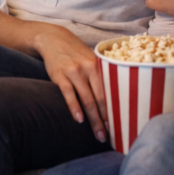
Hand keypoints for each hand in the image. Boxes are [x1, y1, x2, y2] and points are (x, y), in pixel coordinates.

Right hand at [33, 25, 107, 142]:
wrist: (52, 38)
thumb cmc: (75, 52)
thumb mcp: (90, 58)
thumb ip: (100, 75)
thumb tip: (114, 98)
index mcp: (98, 65)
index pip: (110, 91)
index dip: (116, 109)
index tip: (121, 124)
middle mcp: (87, 68)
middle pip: (100, 99)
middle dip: (105, 120)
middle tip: (110, 136)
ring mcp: (73, 72)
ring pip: (86, 100)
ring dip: (93, 120)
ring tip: (98, 134)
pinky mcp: (59, 75)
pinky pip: (68, 94)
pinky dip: (74, 108)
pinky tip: (79, 120)